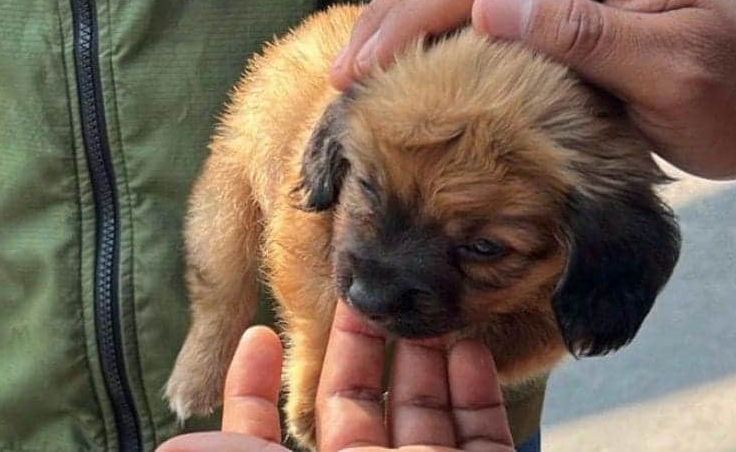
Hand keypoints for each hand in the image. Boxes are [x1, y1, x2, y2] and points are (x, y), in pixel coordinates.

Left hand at [158, 302, 513, 451]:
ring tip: (422, 312)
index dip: (254, 392)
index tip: (256, 336)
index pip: (265, 443)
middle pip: (353, 414)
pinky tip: (469, 350)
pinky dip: (475, 393)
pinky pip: (480, 438)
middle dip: (356, 353)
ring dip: (422, 361)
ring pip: (421, 418)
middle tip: (360, 297)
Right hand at [330, 0, 735, 179]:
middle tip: (344, 70)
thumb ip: (583, 35)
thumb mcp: (670, 72)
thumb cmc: (730, 92)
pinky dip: (434, 16)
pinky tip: (408, 49)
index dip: (411, 16)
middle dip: (392, 12)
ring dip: (404, 12)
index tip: (363, 68)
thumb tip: (487, 7)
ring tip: (359, 62)